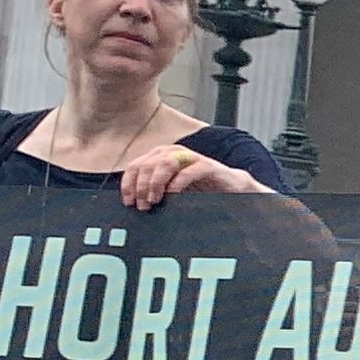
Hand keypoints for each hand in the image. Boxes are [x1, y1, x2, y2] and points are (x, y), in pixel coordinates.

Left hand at [123, 139, 255, 208]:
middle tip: (143, 206)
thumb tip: (133, 204)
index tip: (129, 202)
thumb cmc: (198, 189)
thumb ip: (153, 190)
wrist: (230, 188)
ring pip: (163, 164)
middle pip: (147, 165)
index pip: (135, 166)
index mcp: (159, 156)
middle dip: (141, 187)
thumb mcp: (170, 189)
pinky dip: (176, 184)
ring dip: (155, 184)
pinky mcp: (206, 166)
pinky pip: (187, 172)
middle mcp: (172, 153)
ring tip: (155, 200)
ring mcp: (190, 157)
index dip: (128, 184)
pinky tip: (172, 196)